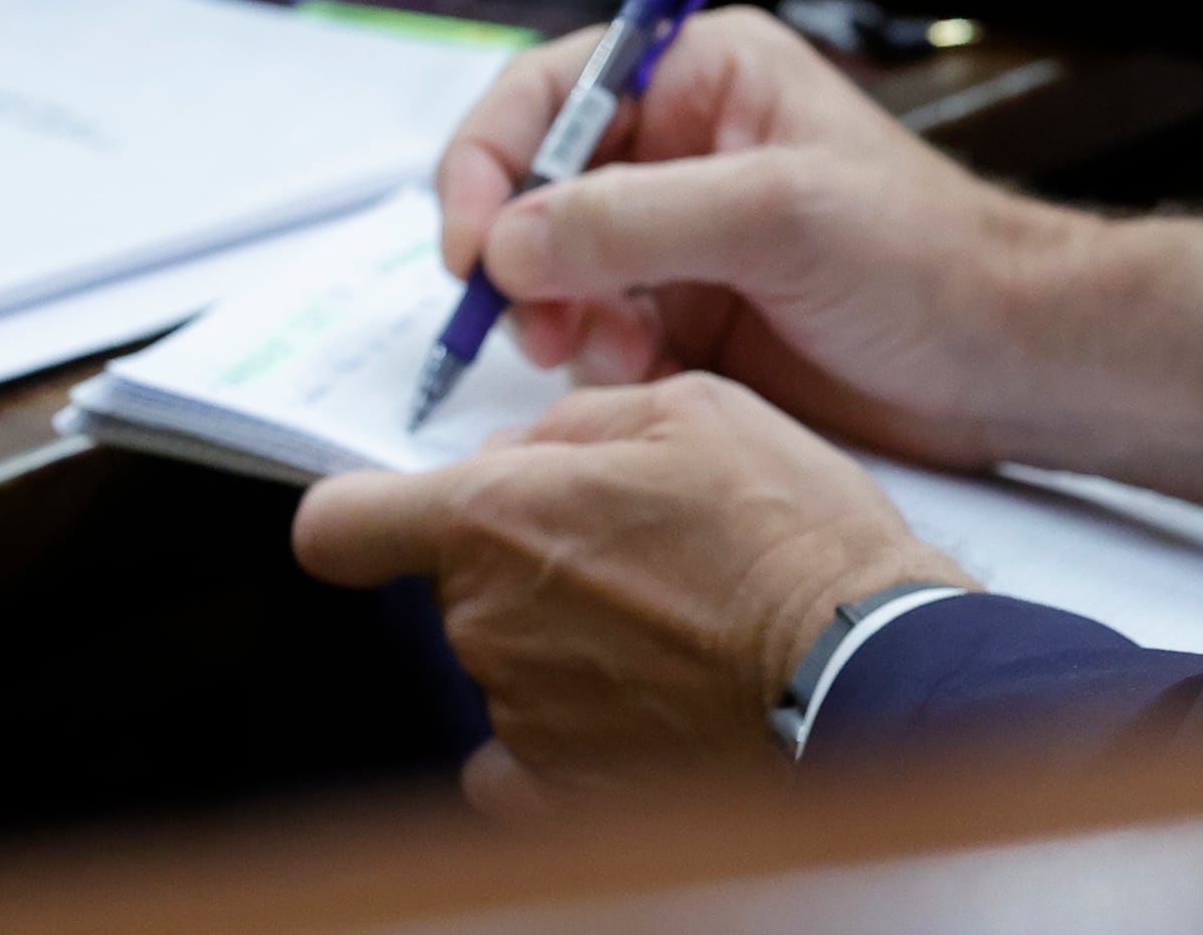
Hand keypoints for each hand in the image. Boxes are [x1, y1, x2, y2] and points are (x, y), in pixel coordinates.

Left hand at [293, 374, 965, 802]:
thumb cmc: (790, 542)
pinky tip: (644, 707)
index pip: (341, 526)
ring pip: (505, 660)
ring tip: (669, 628)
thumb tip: (527, 448)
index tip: (392, 521)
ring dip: (562, 642)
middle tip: (628, 553)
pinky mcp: (558, 792)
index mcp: (497, 519)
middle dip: (521, 563)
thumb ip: (578, 423)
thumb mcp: (697, 409)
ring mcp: (518, 715)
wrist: (861, 672)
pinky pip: (524, 759)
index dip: (362, 517)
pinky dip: (570, 735)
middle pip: (455, 585)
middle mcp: (487, 622)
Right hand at [430, 4, 1202, 492]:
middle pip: (536, 187)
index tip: (470, 244)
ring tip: (610, 352)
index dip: (492, 161)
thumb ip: (636, 220)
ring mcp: (682, 236)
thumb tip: (509, 239)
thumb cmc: (931, 259)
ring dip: (559, 315)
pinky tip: (645, 373)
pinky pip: (597, 330)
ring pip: (556, 269)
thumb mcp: (780, 217)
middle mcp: (681, 147)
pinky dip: (599, 358)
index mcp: (705, 75)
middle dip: (518, 256)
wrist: (1006, 364)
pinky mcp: (691, 315)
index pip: (550, 92)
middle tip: (533, 323)